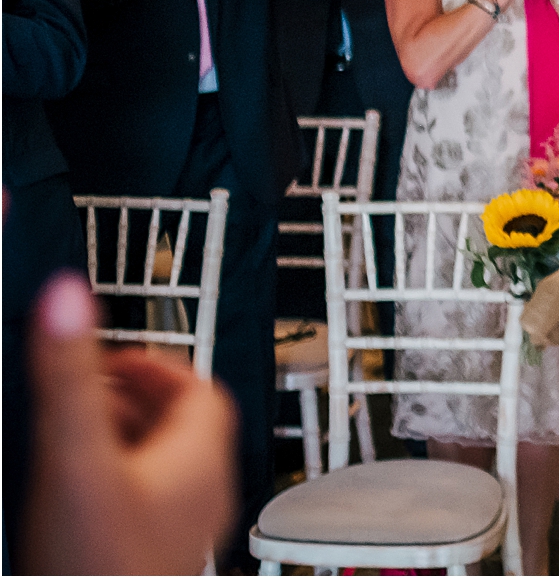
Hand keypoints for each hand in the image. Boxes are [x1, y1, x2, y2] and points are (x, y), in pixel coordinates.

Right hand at [22, 272, 237, 574]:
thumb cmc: (94, 568)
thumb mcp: (74, 458)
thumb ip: (69, 377)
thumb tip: (66, 297)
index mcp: (202, 460)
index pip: (201, 389)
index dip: (156, 364)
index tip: (109, 355)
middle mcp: (204, 498)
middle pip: (182, 428)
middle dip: (129, 401)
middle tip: (81, 390)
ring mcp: (180, 539)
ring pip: (160, 471)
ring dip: (118, 445)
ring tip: (69, 437)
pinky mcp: (148, 567)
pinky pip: (140, 511)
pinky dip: (109, 488)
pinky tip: (65, 502)